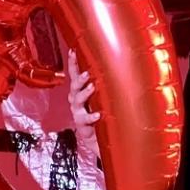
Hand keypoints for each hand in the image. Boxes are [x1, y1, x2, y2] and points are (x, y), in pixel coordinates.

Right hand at [64, 48, 100, 166]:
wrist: (95, 137)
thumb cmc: (98, 114)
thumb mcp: (100, 97)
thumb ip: (102, 85)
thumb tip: (117, 66)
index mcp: (78, 91)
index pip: (74, 74)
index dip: (73, 63)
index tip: (73, 51)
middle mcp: (75, 100)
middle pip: (74, 86)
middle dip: (79, 79)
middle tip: (87, 73)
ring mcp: (77, 111)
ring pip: (77, 100)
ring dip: (84, 93)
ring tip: (92, 87)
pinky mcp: (81, 124)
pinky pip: (85, 118)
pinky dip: (91, 116)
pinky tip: (97, 114)